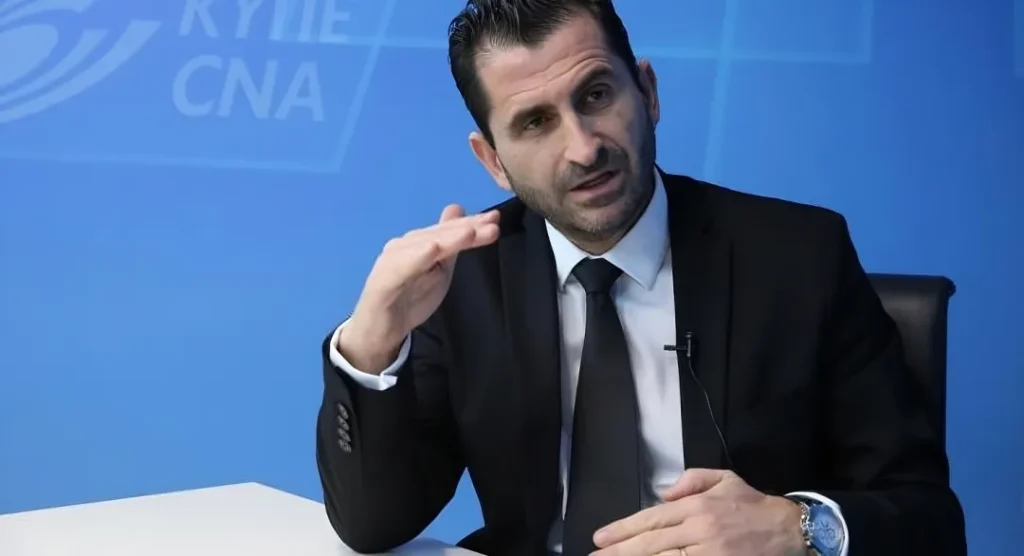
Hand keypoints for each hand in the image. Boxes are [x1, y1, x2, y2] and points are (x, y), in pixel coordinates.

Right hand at [339, 205, 500, 372]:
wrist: (380, 329)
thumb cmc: (410, 298)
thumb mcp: (439, 269)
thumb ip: (451, 244)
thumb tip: (461, 213)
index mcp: (417, 243)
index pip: (448, 231)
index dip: (472, 224)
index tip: (496, 220)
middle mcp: (404, 247)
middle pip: (438, 235)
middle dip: (465, 229)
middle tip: (491, 225)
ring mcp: (392, 262)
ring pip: (422, 246)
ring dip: (447, 238)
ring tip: (468, 232)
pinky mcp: (383, 281)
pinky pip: (401, 268)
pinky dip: (417, 257)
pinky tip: (433, 249)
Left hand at [591, 469, 805, 555]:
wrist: (790, 530)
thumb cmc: (754, 505)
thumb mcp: (724, 479)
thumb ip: (691, 480)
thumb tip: (663, 495)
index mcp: (696, 506)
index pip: (651, 518)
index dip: (623, 529)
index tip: (601, 537)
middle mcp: (698, 529)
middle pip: (651, 543)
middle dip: (620, 551)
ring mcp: (708, 553)